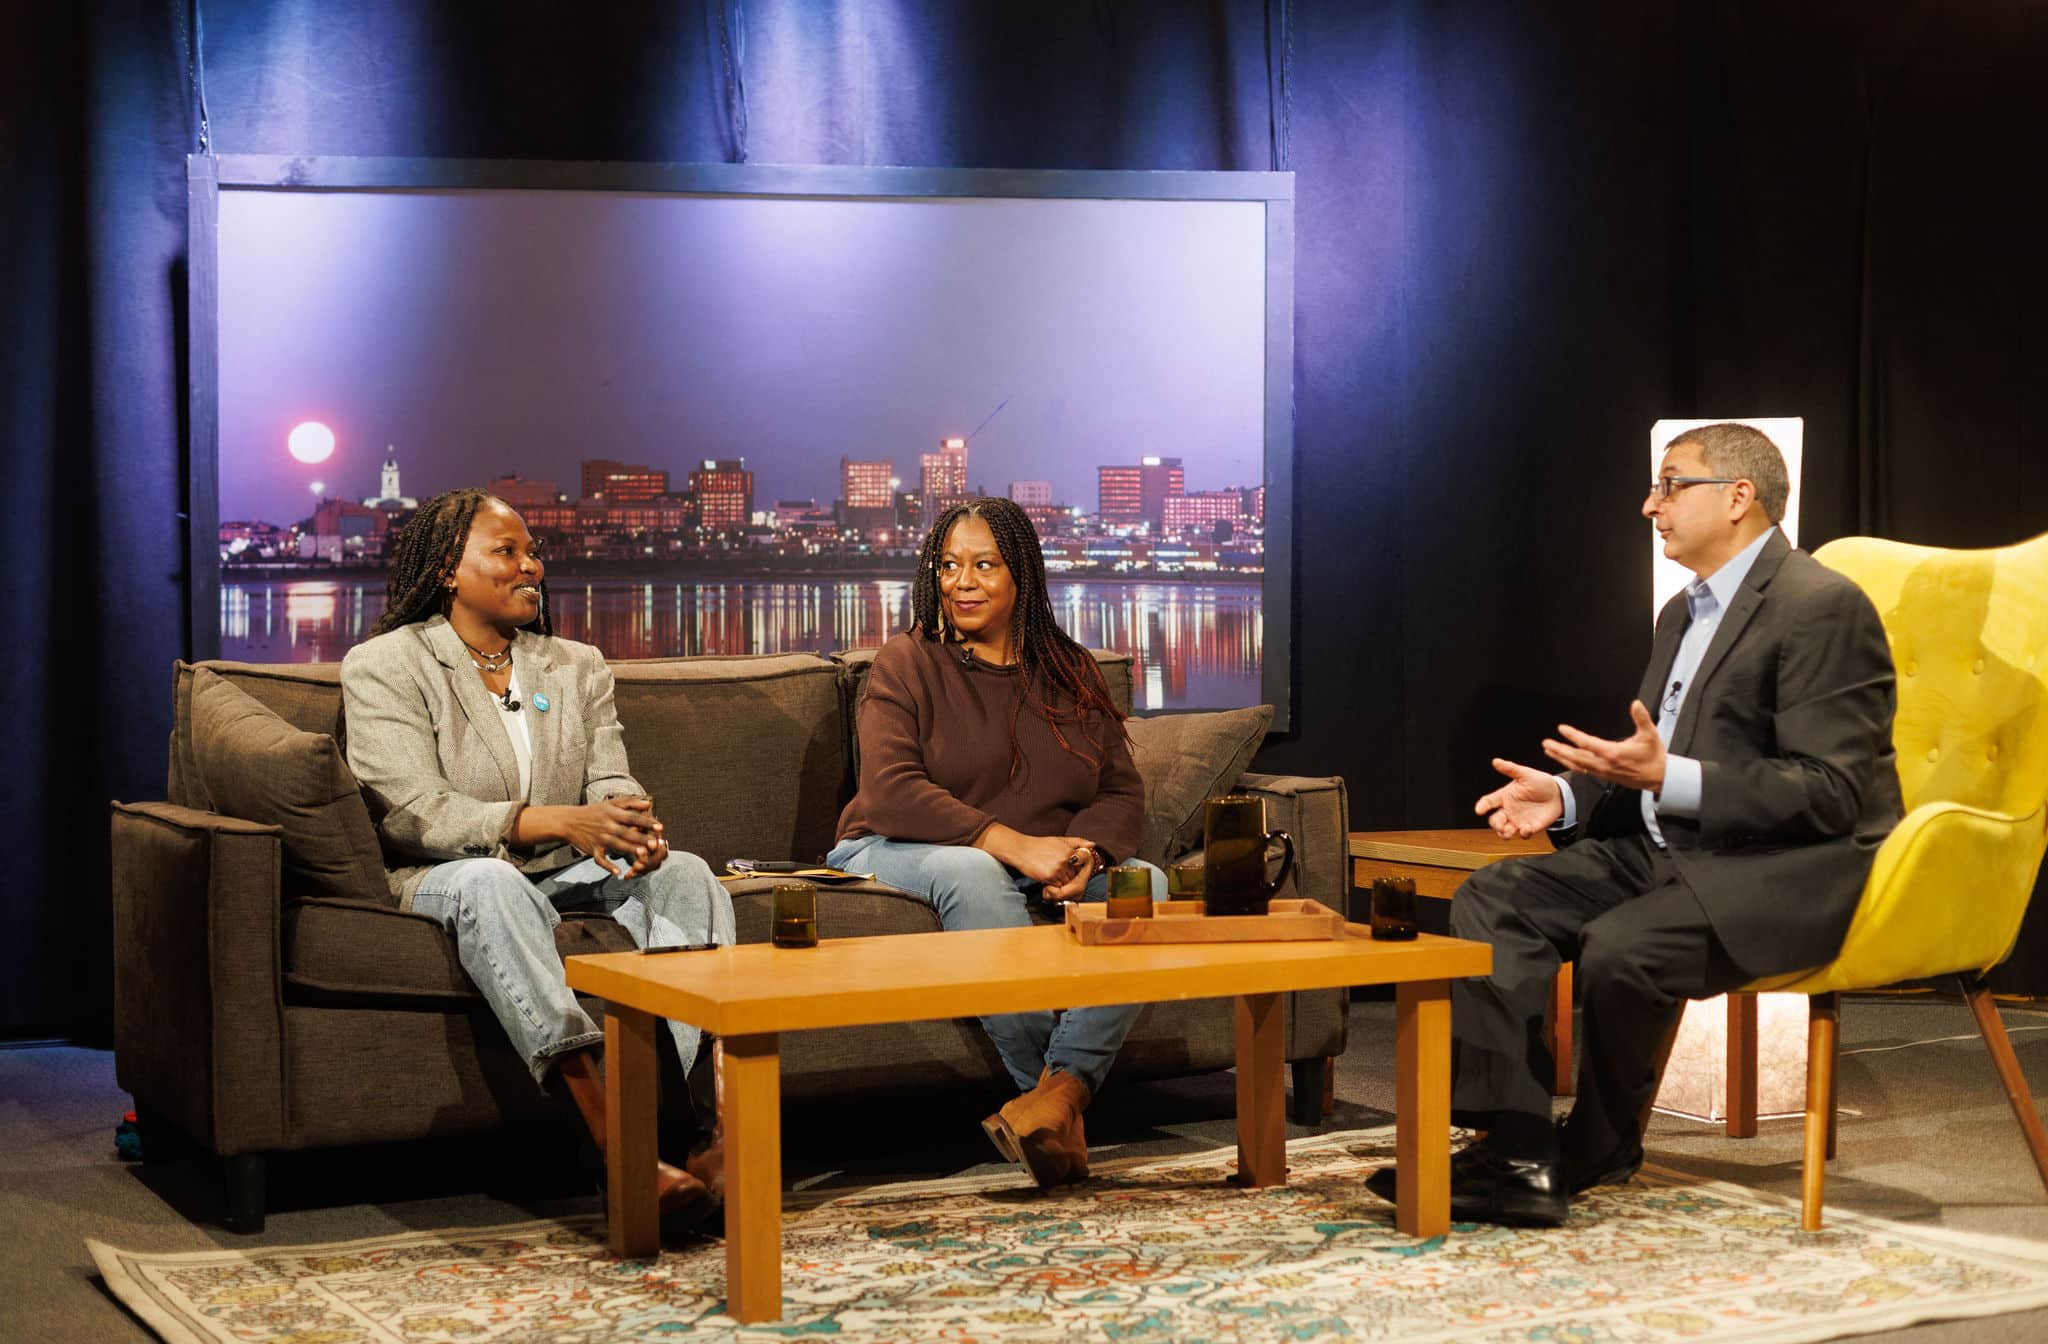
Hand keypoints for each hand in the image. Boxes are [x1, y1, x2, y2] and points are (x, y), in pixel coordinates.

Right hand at [561, 797, 660, 877]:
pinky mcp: (593, 849)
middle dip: (641, 838)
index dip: (646, 822)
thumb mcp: (610, 803)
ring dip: (629, 850)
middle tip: (655, 844)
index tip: (660, 827)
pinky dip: (607, 866)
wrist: (569, 821)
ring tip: (642, 855)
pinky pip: (600, 859)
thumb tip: (649, 804)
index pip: (632, 817)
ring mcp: (600, 838)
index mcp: (612, 813)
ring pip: (616, 845)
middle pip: (626, 832)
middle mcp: (607, 825)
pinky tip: (618, 872)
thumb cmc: (594, 812)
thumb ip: (630, 803)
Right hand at [1007, 831, 1096, 887]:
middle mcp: (1066, 860)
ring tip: (1050, 872)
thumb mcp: (1060, 840)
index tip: (1068, 867)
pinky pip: (1058, 886)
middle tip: (1056, 871)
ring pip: (1067, 882)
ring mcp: (1058, 868)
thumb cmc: (1040, 845)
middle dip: (1067, 875)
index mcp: (1070, 850)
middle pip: (1074, 875)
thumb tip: (1092, 844)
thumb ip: (1077, 842)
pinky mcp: (1050, 876)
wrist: (1022, 849)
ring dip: (1060, 881)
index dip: (1075, 868)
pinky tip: (1046, 876)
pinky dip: (1053, 884)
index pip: (1081, 865)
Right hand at [1474, 758, 1564, 838]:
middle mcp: (1508, 810)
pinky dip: (1523, 833)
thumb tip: (1496, 761)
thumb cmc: (1541, 783)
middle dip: (1495, 824)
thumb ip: (1511, 769)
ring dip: (1504, 833)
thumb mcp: (1526, 774)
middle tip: (1501, 822)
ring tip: (1508, 831)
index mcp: (1505, 796)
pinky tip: (1527, 828)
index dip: (1482, 806)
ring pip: (1504, 832)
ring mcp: (1518, 820)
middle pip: (1494, 820)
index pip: (1488, 802)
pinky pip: (1522, 835)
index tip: (1479, 810)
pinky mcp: (1529, 828)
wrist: (1559, 795)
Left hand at [1542, 700, 1667, 794]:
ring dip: (1562, 757)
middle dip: (1560, 750)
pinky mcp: (1604, 776)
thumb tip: (1635, 704)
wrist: (1659, 777)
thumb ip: (1642, 718)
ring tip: (1549, 750)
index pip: (1588, 744)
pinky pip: (1584, 770)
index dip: (1574, 736)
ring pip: (1578, 765)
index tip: (1562, 728)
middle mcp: (1605, 764)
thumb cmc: (1654, 755)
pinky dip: (1572, 764)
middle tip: (1546, 743)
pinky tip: (1564, 759)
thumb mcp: (1650, 734)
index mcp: (1614, 753)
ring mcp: (1604, 772)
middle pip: (1577, 757)